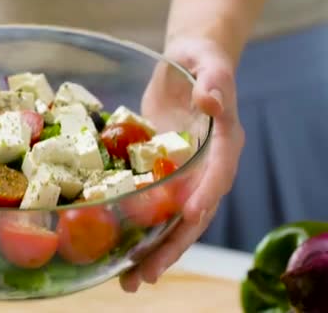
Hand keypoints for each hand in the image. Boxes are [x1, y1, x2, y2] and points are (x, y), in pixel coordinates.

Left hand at [120, 37, 244, 291]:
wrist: (186, 65)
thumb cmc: (201, 60)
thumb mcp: (209, 62)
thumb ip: (214, 81)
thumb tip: (210, 101)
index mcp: (224, 145)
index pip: (217, 176)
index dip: (203, 198)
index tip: (188, 216)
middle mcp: (206, 169)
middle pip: (193, 215)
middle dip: (171, 246)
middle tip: (145, 275)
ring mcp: (183, 176)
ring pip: (171, 220)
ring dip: (152, 250)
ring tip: (128, 280)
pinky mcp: (161, 175)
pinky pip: (151, 206)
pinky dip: (137, 228)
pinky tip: (115, 248)